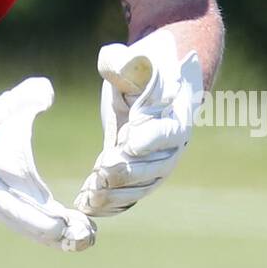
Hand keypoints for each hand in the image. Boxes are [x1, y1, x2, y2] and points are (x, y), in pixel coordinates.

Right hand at [0, 41, 95, 251]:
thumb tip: (45, 92)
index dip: (25, 216)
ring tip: (85, 239)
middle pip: (14, 219)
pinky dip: (49, 227)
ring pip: (22, 223)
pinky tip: (77, 232)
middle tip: (78, 239)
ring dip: (51, 234)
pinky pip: (27, 219)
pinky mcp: (6, 200)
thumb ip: (22, 98)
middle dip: (45, 231)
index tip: (54, 226)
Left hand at [74, 28, 202, 216]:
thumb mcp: (132, 60)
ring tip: (91, 196)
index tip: (129, 141)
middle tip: (103, 171)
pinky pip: (131, 194)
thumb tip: (115, 66)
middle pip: (156, 165)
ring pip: (143, 186)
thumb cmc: (140, 67)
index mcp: (177, 113)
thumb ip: (123, 62)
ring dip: (117, 194)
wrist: (150, 80)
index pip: (169, 130)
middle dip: (129, 171)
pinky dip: (112, 204)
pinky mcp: (140, 172)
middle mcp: (173, 143)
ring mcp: (159, 162)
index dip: (150, 138)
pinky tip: (89, 207)